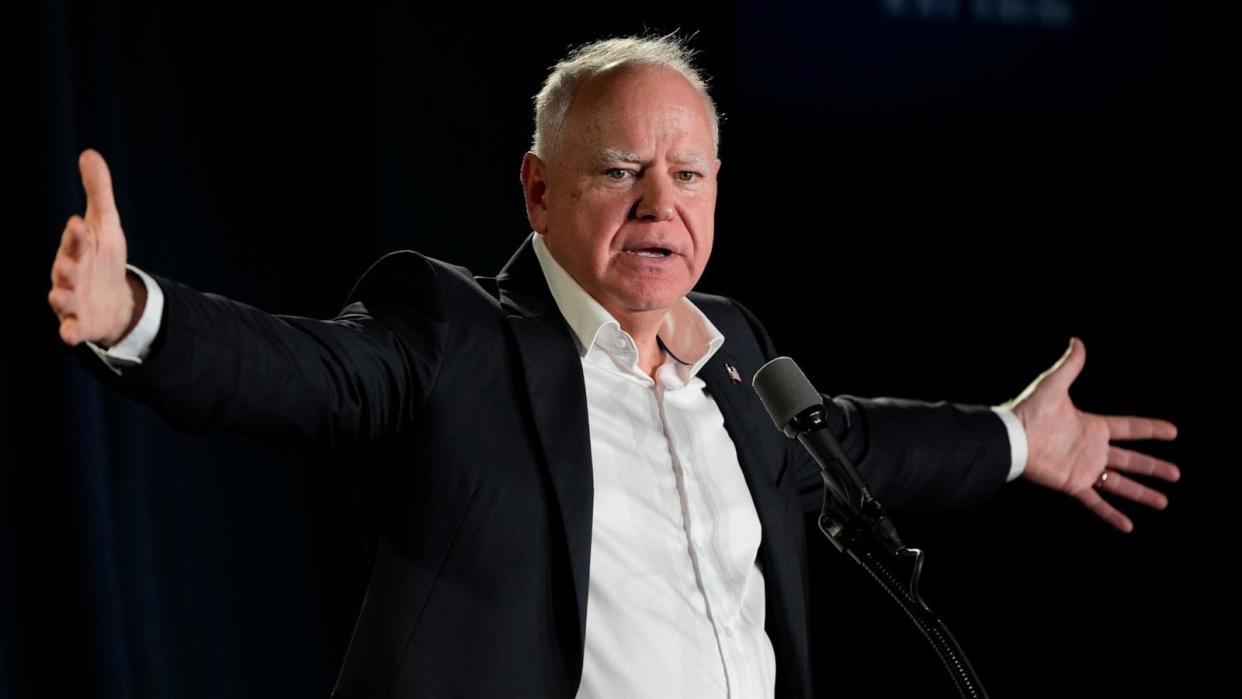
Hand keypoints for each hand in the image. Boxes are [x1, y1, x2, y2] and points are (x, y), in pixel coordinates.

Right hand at [48, 149, 144, 347]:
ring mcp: (72, 299)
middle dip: (66, 265)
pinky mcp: (78, 322)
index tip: (78, 222)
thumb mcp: (106, 224)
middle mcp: (69, 273)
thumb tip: (90, 153)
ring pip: (62, 297)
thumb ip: (98, 192)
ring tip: (57, 295)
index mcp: (76, 249)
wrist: (111, 299)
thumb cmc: (102, 258)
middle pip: (65, 268)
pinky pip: (71, 328)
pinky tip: (69, 335)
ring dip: (60, 296)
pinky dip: (68, 331)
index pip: (76, 240)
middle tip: (68, 262)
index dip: (76, 234)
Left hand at [1004, 338, 1179, 532]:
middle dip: (1153, 467)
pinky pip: (1096, 502)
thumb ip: (1069, 366)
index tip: (1173, 432)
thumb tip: (1077, 340)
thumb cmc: (1030, 410)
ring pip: (1119, 483)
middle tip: (1176, 474)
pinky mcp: (1073, 484)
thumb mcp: (1053, 385)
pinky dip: (1111, 515)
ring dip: (1141, 493)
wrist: (1012, 436)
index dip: (1151, 429)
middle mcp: (1092, 449)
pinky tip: (1129, 526)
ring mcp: (1084, 468)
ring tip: (1164, 502)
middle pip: (1130, 460)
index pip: (1129, 428)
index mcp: (1092, 426)